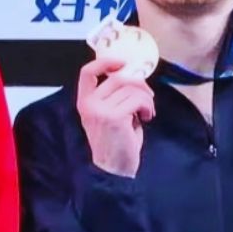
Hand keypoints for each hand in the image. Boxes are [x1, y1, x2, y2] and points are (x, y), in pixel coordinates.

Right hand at [76, 57, 155, 176]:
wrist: (114, 169)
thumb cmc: (116, 142)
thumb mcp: (109, 115)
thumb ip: (115, 96)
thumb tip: (133, 77)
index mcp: (84, 102)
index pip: (87, 72)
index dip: (105, 62)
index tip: (122, 63)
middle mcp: (89, 104)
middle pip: (118, 77)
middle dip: (139, 84)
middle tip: (148, 97)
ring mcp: (100, 110)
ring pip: (132, 88)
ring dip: (146, 99)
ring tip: (147, 112)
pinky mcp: (114, 117)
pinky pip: (138, 99)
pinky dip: (147, 106)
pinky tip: (146, 117)